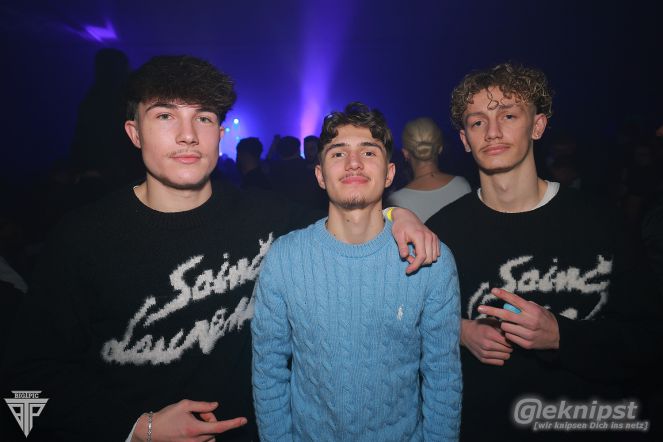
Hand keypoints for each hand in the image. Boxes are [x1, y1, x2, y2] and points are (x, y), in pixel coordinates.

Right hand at [132, 400, 246, 441]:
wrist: (149, 431)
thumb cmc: (166, 416)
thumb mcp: (184, 405)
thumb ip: (202, 405)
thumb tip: (215, 406)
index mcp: (194, 428)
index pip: (219, 427)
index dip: (233, 424)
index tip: (243, 420)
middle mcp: (195, 440)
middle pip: (214, 431)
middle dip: (212, 420)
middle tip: (201, 413)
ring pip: (209, 437)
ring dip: (207, 428)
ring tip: (195, 420)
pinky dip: (202, 435)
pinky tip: (192, 428)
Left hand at [390, 207, 439, 273]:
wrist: (406, 216)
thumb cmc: (400, 225)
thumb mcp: (398, 236)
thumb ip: (402, 246)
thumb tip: (404, 256)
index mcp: (420, 236)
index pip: (421, 257)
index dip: (415, 266)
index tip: (407, 271)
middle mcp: (429, 237)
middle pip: (428, 259)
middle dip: (418, 262)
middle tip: (407, 257)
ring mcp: (433, 237)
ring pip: (433, 257)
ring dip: (423, 259)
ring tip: (412, 252)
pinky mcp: (435, 238)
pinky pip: (436, 253)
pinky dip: (428, 255)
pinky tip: (418, 250)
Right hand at [461, 318, 512, 365]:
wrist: (465, 333)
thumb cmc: (480, 325)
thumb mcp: (491, 321)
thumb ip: (502, 327)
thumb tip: (514, 332)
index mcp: (489, 334)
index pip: (508, 342)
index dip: (511, 340)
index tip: (509, 338)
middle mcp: (487, 344)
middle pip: (508, 350)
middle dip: (509, 346)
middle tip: (505, 343)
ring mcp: (484, 353)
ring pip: (505, 357)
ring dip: (505, 353)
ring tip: (501, 347)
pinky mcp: (482, 359)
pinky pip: (500, 363)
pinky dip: (500, 358)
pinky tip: (497, 352)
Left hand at [477, 288, 559, 349]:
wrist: (558, 337)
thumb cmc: (545, 320)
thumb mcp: (539, 309)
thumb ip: (525, 305)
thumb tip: (509, 302)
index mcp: (533, 311)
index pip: (515, 300)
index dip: (503, 295)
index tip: (493, 290)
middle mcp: (530, 321)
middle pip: (506, 315)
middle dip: (491, 311)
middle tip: (479, 308)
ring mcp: (527, 334)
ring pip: (505, 327)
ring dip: (504, 324)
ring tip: (513, 324)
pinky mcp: (526, 344)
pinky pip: (509, 337)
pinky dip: (509, 333)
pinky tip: (516, 332)